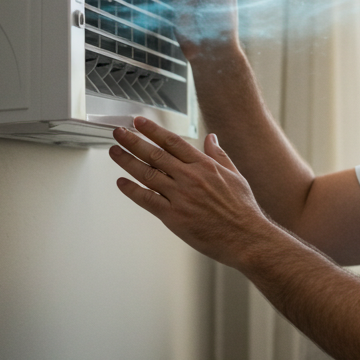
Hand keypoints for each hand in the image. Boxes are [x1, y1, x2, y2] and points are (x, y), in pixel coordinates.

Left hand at [109, 116, 276, 266]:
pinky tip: (121, 183)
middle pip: (155, 154)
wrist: (245, 237)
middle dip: (133, 140)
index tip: (139, 122)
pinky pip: (147, 200)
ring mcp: (180, 196)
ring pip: (147, 174)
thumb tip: (211, 138)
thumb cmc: (242, 209)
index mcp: (204, 165)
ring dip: (127, 161)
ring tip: (114, 151)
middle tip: (119, 132)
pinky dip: (132, 190)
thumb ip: (219, 155)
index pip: (172, 142)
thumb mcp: (235, 175)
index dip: (153, 130)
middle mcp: (189, 177)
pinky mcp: (173, 216)